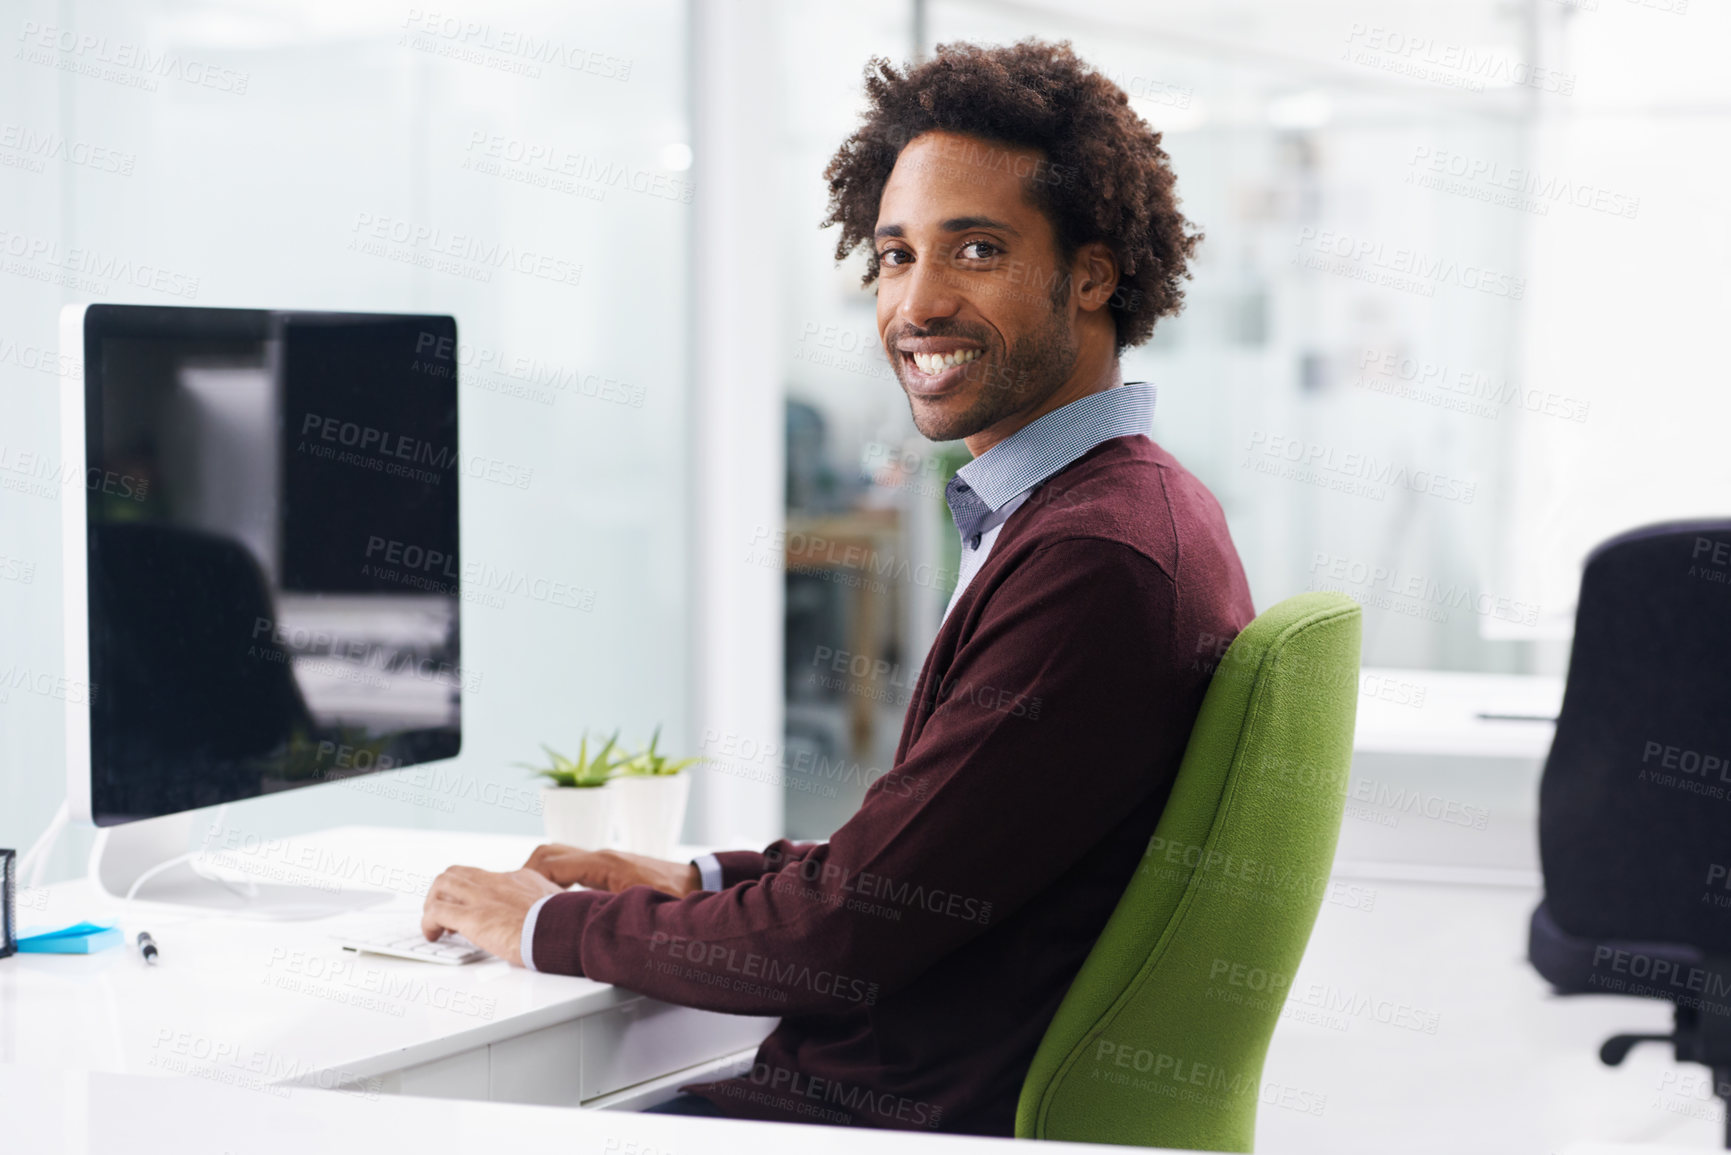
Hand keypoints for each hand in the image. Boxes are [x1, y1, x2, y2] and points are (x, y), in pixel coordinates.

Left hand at [421, 866, 563, 966]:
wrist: (564, 929)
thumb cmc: (566, 922)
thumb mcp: (557, 903)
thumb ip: (546, 903)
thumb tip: (552, 911)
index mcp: (518, 878)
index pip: (484, 877)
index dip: (472, 893)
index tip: (472, 909)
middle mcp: (497, 882)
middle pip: (457, 873)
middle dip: (444, 892)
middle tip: (446, 913)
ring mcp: (483, 898)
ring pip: (442, 884)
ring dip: (433, 904)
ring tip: (437, 926)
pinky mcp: (473, 918)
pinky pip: (436, 912)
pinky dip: (429, 923)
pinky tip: (434, 936)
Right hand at [522, 844, 701, 896]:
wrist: (699, 883)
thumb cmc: (676, 896)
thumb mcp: (644, 908)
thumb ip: (616, 914)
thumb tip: (590, 932)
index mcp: (603, 865)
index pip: (551, 863)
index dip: (526, 878)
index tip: (511, 898)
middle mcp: (600, 858)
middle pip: (548, 853)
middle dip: (524, 872)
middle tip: (509, 896)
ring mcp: (604, 861)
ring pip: (558, 856)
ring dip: (538, 873)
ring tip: (523, 898)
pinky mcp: (609, 868)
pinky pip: (572, 865)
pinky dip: (555, 877)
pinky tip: (552, 899)